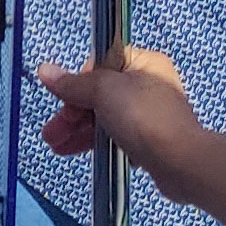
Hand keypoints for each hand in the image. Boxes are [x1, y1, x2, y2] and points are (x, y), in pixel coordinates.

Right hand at [37, 42, 198, 159]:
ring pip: (106, 117)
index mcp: (143, 63)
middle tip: (50, 133)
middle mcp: (148, 85)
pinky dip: (97, 141)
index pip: (100, 65)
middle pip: (100, 94)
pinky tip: (78, 151)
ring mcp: (150, 114)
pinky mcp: (150, 140)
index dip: (78, 83)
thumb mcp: (103, 91)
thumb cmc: (143, 117)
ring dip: (79, 130)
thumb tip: (44, 70)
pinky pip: (117, 135)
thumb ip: (73, 84)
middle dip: (72, 113)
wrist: (180, 162)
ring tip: (56, 146)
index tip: (63, 101)